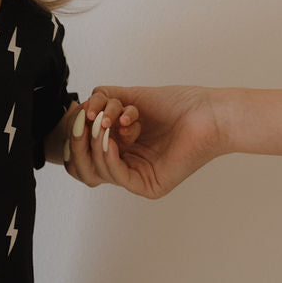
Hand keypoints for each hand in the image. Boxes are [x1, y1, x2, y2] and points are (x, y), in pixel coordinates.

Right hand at [69, 85, 221, 197]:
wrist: (208, 112)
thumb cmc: (178, 104)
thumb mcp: (130, 97)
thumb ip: (103, 100)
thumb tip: (81, 109)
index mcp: (121, 147)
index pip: (81, 152)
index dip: (73, 134)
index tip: (79, 112)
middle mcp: (127, 163)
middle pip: (83, 167)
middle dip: (77, 141)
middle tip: (85, 119)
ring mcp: (137, 176)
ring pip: (98, 170)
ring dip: (98, 141)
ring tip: (107, 122)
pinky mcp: (148, 185)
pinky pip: (117, 176)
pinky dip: (108, 157)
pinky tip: (111, 140)